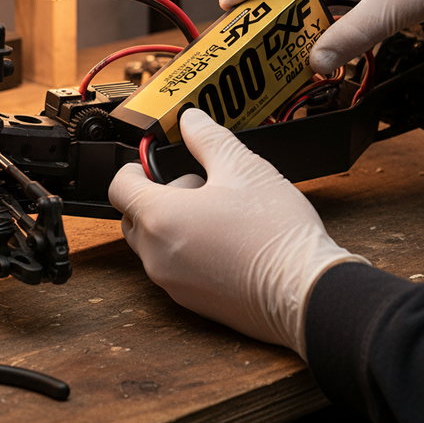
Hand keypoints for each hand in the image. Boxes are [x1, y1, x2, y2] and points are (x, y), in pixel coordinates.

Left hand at [109, 109, 367, 357]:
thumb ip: (208, 137)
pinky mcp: (192, 303)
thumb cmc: (274, 234)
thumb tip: (191, 120)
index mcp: (160, 218)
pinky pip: (174, 269)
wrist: (304, 292)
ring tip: (219, 213)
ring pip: (154, 245)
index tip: (156, 163)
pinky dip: (187, 250)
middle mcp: (157, 255)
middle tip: (200, 186)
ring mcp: (172, 283)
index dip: (135, 167)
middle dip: (157, 196)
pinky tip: (227, 241)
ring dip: (173, 224)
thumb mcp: (243, 166)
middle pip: (134, 217)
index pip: (118, 187)